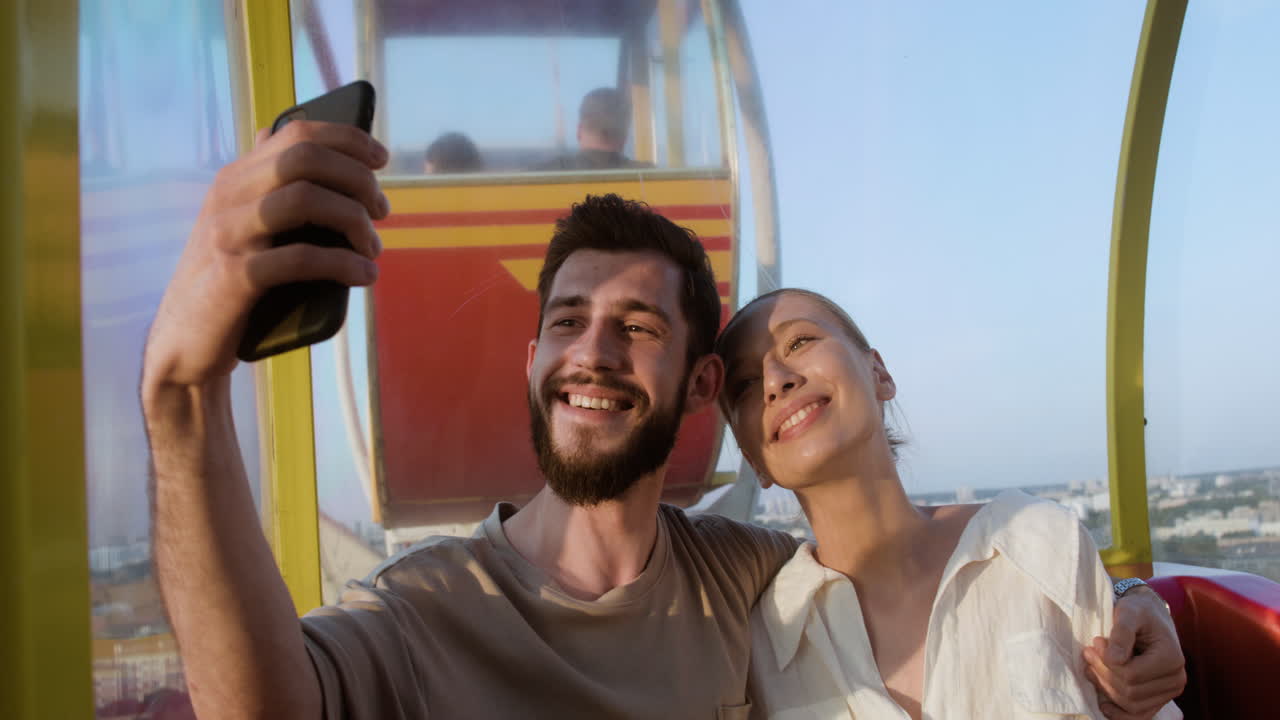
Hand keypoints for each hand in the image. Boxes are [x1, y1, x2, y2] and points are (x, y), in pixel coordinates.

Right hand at [144, 121, 389, 387]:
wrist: (183, 343)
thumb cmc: (227, 283)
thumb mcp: (243, 225)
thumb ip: (266, 188)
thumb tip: (291, 142)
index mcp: (236, 178)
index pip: (296, 133)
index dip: (347, 139)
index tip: (381, 159)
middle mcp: (228, 196)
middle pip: (305, 158)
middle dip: (357, 179)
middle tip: (381, 210)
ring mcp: (228, 234)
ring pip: (305, 200)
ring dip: (354, 221)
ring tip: (373, 249)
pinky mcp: (235, 276)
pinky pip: (300, 259)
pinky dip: (342, 264)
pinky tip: (363, 275)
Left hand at [1084, 586, 1186, 718]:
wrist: (1149, 615)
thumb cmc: (1138, 611)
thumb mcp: (1128, 612)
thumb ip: (1121, 633)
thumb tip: (1113, 659)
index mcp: (1172, 658)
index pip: (1131, 675)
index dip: (1105, 662)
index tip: (1095, 642)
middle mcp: (1176, 679)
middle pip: (1130, 692)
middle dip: (1102, 674)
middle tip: (1088, 653)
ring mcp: (1169, 691)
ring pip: (1131, 705)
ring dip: (1106, 689)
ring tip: (1092, 668)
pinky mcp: (1160, 698)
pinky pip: (1140, 715)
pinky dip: (1120, 713)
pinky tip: (1104, 705)